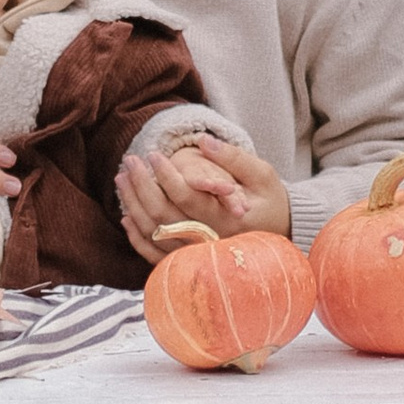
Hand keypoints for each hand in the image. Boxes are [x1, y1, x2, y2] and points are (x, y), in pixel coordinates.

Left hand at [114, 137, 293, 263]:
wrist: (281, 232)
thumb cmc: (271, 200)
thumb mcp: (261, 173)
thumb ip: (232, 158)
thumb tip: (203, 141)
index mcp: (228, 220)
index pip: (187, 198)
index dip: (166, 175)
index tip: (153, 154)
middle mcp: (210, 242)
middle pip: (164, 217)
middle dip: (141, 187)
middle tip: (130, 162)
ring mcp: (199, 256)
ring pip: (156, 236)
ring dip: (133, 207)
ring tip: (122, 180)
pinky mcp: (191, 262)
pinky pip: (157, 256)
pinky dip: (138, 239)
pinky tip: (126, 217)